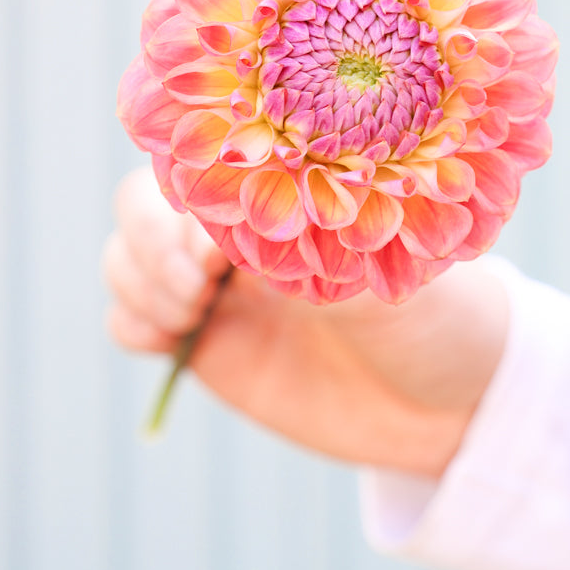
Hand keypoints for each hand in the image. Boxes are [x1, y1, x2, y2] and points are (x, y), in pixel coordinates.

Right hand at [103, 168, 508, 478]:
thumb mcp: (392, 271)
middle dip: (152, 243)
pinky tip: (176, 337)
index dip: (187, 196)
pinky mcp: (202, 344)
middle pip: (138, 204)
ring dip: (140, 283)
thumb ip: (320, 245)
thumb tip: (253, 224)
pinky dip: (131, 323)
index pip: (197, 163)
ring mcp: (216, 289)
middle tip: (204, 287)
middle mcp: (239, 234)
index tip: (224, 245)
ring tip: (197, 313)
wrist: (445, 405)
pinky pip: (126, 321)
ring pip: (123, 259)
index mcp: (285, 197)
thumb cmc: (438, 317)